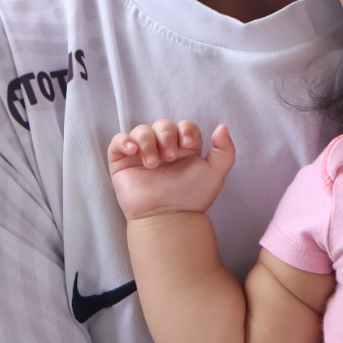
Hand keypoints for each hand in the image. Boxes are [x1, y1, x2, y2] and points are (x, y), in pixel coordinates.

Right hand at [108, 120, 234, 220]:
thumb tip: (222, 127)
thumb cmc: (191, 198)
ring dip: (147, 142)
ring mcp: (141, 155)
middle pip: (162, 125)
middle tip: (169, 157)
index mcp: (184, 149)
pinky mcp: (123, 162)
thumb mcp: (215, 173)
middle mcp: (162, 149)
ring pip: (141, 131)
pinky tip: (132, 149)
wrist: (168, 217)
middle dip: (167, 136)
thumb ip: (225, 150)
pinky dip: (123, 140)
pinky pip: (118, 142)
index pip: (183, 126)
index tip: (188, 144)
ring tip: (153, 164)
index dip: (185, 130)